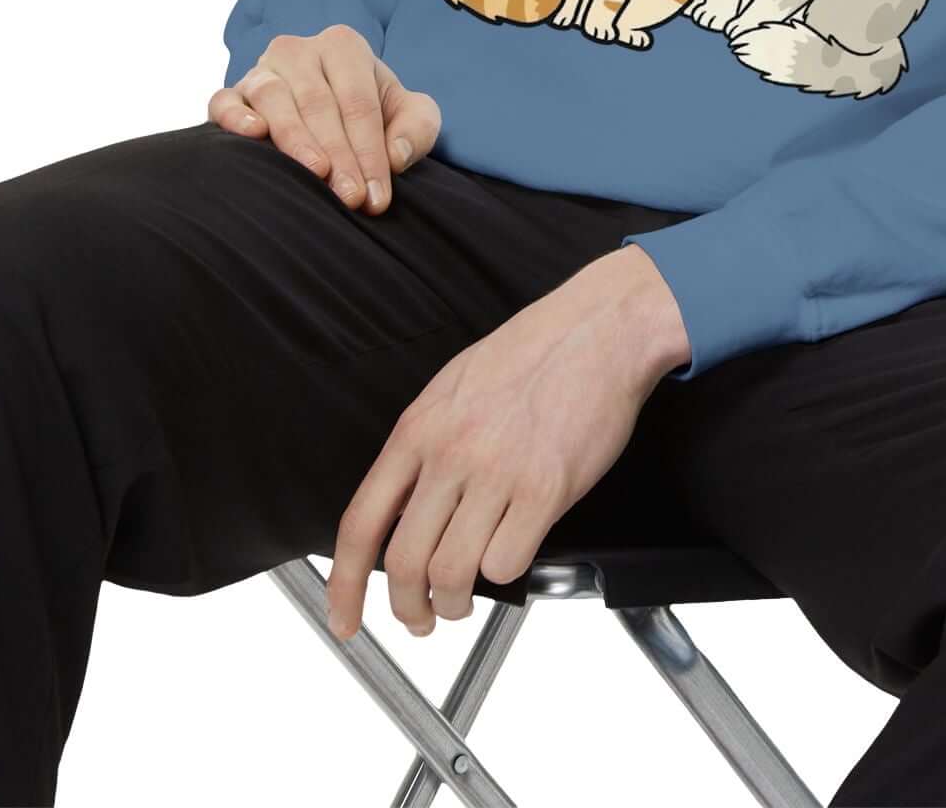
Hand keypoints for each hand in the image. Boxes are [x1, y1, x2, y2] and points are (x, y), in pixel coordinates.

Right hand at [208, 24, 440, 214]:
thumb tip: (395, 156)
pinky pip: (225, 101)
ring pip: (275, 100)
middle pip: (320, 104)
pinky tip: (254, 134)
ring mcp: (261, 71)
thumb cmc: (374, 116)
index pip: (359, 103)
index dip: (370, 151)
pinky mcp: (231, 94)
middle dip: (339, 155)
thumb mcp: (409, 116)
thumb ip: (416, 129)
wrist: (331, 112)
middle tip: (350, 197)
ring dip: (295, 140)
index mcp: (344, 47)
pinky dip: (235, 116)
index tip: (376, 196)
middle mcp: (299, 51)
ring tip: (315, 174)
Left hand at [323, 247, 686, 641]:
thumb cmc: (537, 350)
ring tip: (464, 601)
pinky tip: (513, 553)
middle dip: (407, 608)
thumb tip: (406, 505)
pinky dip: (506, 573)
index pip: (361, 524)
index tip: (346, 617)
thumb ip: (426, 444)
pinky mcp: (546, 488)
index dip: (345, 584)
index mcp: (420, 428)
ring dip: (455, 603)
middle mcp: (451, 452)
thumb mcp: (455, 386)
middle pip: (404, 563)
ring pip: (452, 574)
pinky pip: (508, 562)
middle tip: (420, 618)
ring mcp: (498, 472)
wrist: (601, 327)